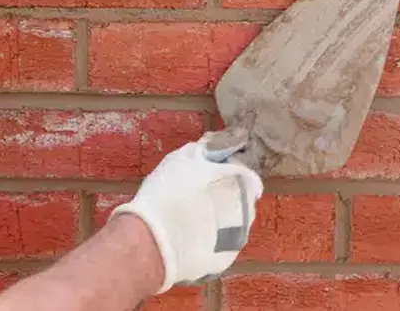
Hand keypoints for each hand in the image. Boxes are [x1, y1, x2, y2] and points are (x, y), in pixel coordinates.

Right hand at [109, 132, 262, 293]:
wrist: (151, 241)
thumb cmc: (170, 191)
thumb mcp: (187, 156)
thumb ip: (215, 145)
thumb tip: (236, 136)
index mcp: (244, 184)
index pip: (245, 173)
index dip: (225, 170)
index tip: (204, 173)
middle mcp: (248, 213)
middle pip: (239, 199)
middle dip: (222, 194)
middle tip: (193, 193)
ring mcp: (236, 241)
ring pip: (229, 224)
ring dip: (216, 218)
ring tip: (186, 217)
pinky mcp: (222, 263)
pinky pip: (218, 246)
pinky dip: (207, 240)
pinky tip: (186, 237)